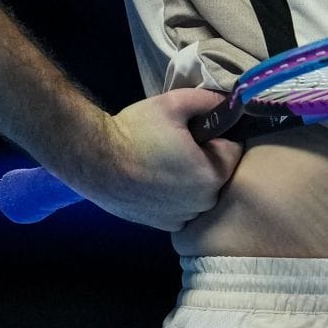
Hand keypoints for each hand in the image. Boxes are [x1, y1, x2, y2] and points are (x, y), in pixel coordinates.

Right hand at [79, 86, 244, 230]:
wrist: (94, 161)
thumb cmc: (136, 131)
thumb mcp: (175, 103)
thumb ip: (210, 101)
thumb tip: (232, 103)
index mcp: (212, 175)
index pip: (234, 148)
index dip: (217, 134)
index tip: (195, 129)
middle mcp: (203, 204)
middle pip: (217, 172)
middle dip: (204, 157)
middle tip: (175, 143)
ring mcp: (182, 218)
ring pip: (199, 191)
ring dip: (189, 178)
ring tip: (162, 161)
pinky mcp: (163, 226)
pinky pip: (182, 206)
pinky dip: (174, 195)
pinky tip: (154, 179)